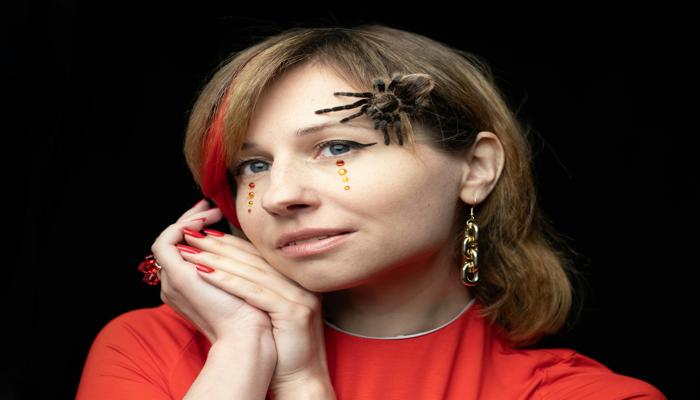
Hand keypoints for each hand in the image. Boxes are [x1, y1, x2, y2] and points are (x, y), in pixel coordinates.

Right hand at [150, 200, 273, 345]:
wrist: (250, 334)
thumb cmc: (253, 313)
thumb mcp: (242, 280)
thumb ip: (233, 264)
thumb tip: (240, 242)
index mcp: (187, 288)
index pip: (183, 251)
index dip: (195, 229)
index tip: (214, 215)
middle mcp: (174, 285)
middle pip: (173, 243)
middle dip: (191, 220)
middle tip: (210, 207)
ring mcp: (172, 282)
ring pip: (167, 239)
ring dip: (188, 220)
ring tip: (212, 211)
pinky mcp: (176, 277)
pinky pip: (166, 242)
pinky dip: (182, 227)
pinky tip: (203, 221)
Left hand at [177, 204, 331, 394]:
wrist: (302, 380)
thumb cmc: (282, 350)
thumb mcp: (272, 313)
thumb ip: (260, 291)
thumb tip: (229, 272)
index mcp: (297, 281)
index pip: (259, 255)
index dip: (231, 243)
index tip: (204, 235)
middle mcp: (301, 284)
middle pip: (255, 259)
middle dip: (220, 246)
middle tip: (193, 236)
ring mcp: (300, 297)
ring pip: (253, 272)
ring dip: (219, 260)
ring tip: (193, 253)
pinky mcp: (294, 312)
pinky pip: (255, 292)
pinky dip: (228, 281)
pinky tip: (205, 274)